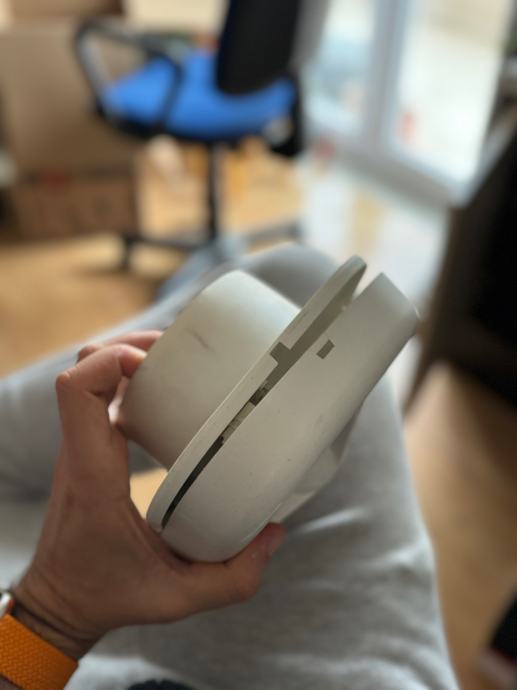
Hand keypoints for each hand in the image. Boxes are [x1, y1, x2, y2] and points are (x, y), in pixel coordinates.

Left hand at [13, 332, 284, 659]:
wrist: (61, 601)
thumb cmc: (109, 595)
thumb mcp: (178, 598)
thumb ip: (235, 577)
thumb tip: (274, 533)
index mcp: (94, 475)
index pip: (78, 393)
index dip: (112, 359)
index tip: (154, 363)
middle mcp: (81, 452)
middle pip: (84, 366)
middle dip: (131, 345)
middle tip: (180, 355)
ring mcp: (81, 448)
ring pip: (88, 373)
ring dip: (129, 356)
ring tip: (177, 363)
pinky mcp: (89, 450)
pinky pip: (98, 394)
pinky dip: (127, 379)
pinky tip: (166, 392)